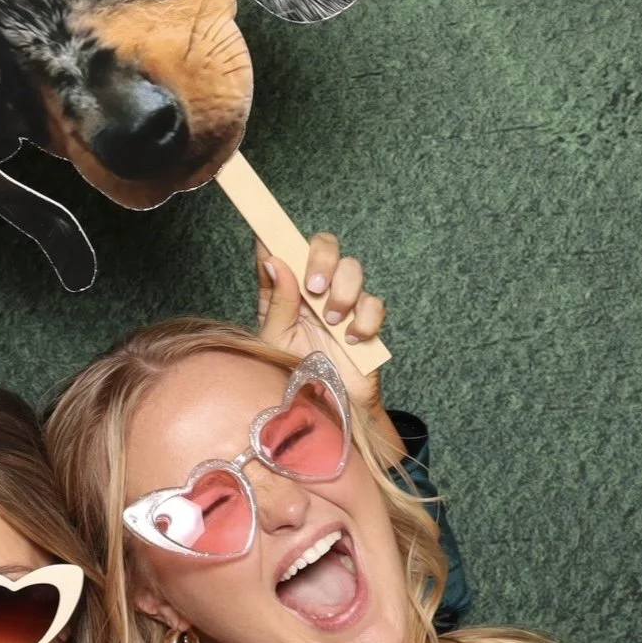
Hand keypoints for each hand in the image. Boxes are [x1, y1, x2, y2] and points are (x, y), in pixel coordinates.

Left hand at [255, 232, 385, 414]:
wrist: (328, 411)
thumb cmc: (295, 376)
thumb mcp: (276, 340)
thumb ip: (277, 302)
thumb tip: (274, 261)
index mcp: (287, 292)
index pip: (282, 251)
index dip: (275, 236)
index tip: (266, 232)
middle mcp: (314, 292)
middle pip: (326, 246)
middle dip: (322, 258)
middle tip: (315, 285)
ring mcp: (343, 304)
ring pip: (354, 269)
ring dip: (343, 292)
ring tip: (332, 321)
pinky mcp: (367, 322)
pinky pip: (375, 304)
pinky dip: (365, 319)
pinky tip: (351, 339)